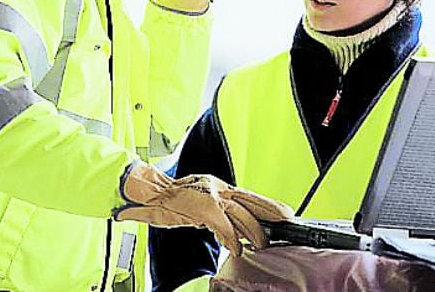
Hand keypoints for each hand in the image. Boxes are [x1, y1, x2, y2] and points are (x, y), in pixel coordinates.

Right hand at [115, 163, 293, 256]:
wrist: (150, 192)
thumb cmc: (170, 200)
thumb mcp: (198, 202)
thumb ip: (216, 211)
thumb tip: (232, 226)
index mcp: (218, 186)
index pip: (248, 195)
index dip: (267, 204)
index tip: (283, 212)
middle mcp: (217, 188)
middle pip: (251, 201)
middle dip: (270, 213)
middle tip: (284, 224)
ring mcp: (211, 196)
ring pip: (241, 214)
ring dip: (253, 232)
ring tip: (261, 244)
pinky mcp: (204, 208)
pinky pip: (224, 226)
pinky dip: (232, 240)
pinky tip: (236, 248)